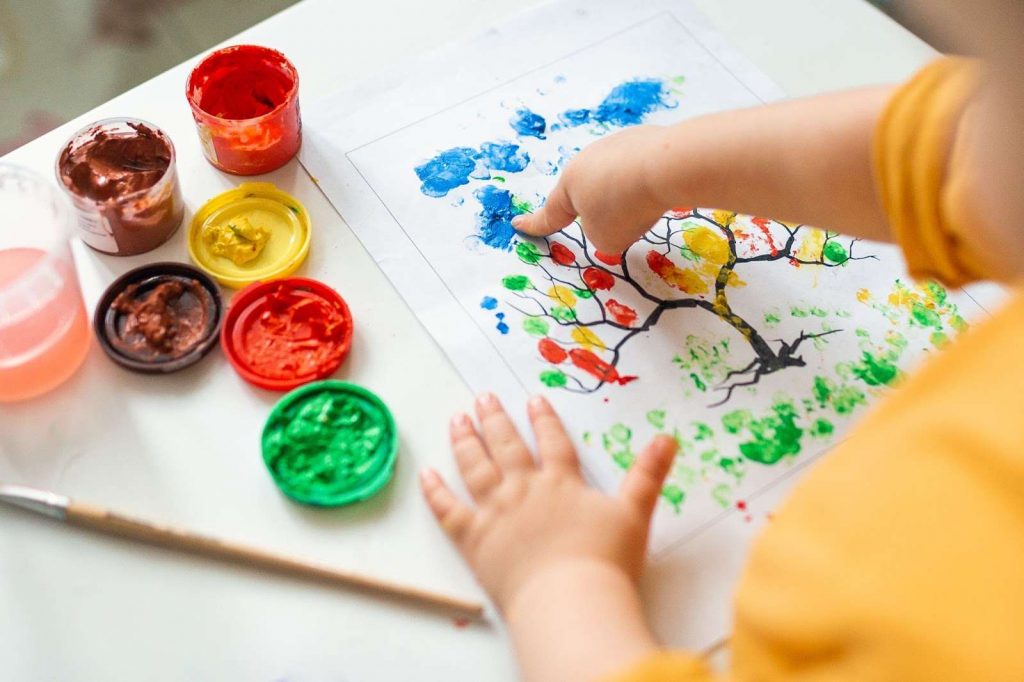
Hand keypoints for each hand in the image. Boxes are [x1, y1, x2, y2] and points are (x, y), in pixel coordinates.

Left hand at [420, 392, 677, 615]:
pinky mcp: (473, 539)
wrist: (569, 600)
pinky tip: (426, 474)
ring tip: (457, 420)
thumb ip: (648, 474)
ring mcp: (495, 511)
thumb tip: (668, 438)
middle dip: (495, 419)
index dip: (543, 419)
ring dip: (465, 441)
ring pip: (475, 467)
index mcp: (561, 482)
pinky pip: (448, 509)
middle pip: (507, 446)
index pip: (552, 442)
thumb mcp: (635, 514)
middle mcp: (524, 489)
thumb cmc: (604, 561)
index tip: (533, 399)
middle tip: (483, 398)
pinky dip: (435, 491)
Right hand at [512, 125, 669, 253]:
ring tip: (647, 202)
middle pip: (590, 194)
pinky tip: (662, 185)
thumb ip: (602, 233)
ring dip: (629, 195)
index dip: (535, 225)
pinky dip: (649, 182)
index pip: (550, 213)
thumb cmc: (625, 207)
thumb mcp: (606, 238)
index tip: (518, 224)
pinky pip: (642, 170)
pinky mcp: (645, 139)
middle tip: (624, 221)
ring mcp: (616, 145)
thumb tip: (618, 214)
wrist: (667, 165)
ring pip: (618, 181)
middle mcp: (587, 160)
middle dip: (603, 209)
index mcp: (569, 185)